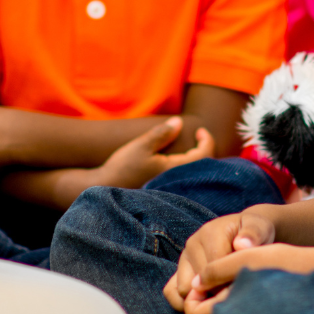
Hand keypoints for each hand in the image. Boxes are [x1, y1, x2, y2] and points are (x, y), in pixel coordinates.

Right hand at [97, 117, 215, 189]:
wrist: (106, 189)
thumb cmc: (123, 167)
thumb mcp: (141, 146)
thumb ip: (161, 134)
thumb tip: (179, 122)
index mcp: (175, 171)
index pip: (204, 156)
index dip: (207, 141)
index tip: (200, 131)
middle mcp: (177, 183)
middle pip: (202, 167)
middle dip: (203, 150)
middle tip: (198, 137)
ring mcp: (170, 188)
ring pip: (192, 174)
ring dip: (194, 160)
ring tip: (189, 147)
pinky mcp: (163, 191)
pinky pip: (183, 179)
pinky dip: (185, 168)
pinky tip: (176, 162)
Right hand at [183, 243, 313, 313]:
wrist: (246, 231)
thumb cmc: (255, 232)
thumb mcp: (260, 228)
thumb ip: (253, 234)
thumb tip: (242, 245)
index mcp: (210, 233)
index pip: (214, 270)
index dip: (229, 284)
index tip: (243, 286)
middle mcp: (192, 244)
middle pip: (199, 283)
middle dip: (217, 293)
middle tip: (235, 294)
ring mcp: (184, 258)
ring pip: (184, 291)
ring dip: (202, 299)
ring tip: (222, 297)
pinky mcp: (179, 270)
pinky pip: (172, 292)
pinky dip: (185, 303)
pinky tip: (206, 302)